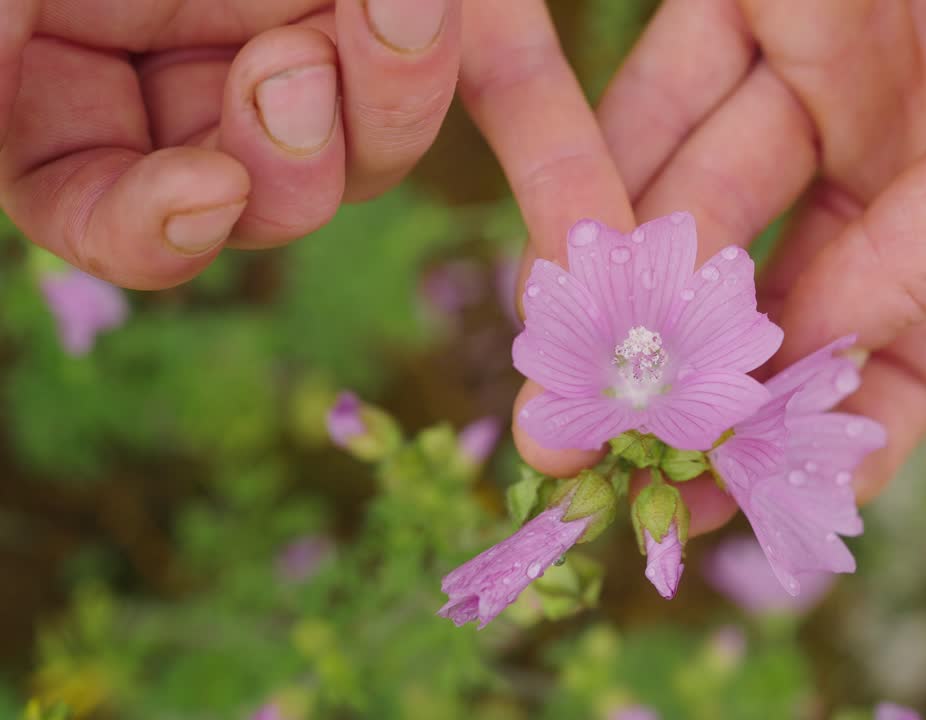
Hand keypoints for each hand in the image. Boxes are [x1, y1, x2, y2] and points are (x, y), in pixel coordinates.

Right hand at [0, 0, 459, 288]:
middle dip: (292, 160)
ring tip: (397, 5)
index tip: (207, 194)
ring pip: (371, 151)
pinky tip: (502, 131)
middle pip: (266, 203)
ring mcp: (301, 53)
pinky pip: (472, 85)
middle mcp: (197, 97)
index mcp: (78, 102)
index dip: (152, 233)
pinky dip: (499, 121)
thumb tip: (1, 154)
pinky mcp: (397, 23)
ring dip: (391, 97)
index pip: (108, 221)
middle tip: (295, 65)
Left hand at [508, 0, 925, 532]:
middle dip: (691, 384)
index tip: (745, 517)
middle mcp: (887, 158)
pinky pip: (650, 97)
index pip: (901, 357)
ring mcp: (809, 82)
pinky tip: (559, 254)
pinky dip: (602, 172)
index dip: (827, 442)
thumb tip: (822, 360)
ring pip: (696, 209)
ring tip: (559, 383)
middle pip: (773, 299)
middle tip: (601, 462)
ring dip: (624, 297)